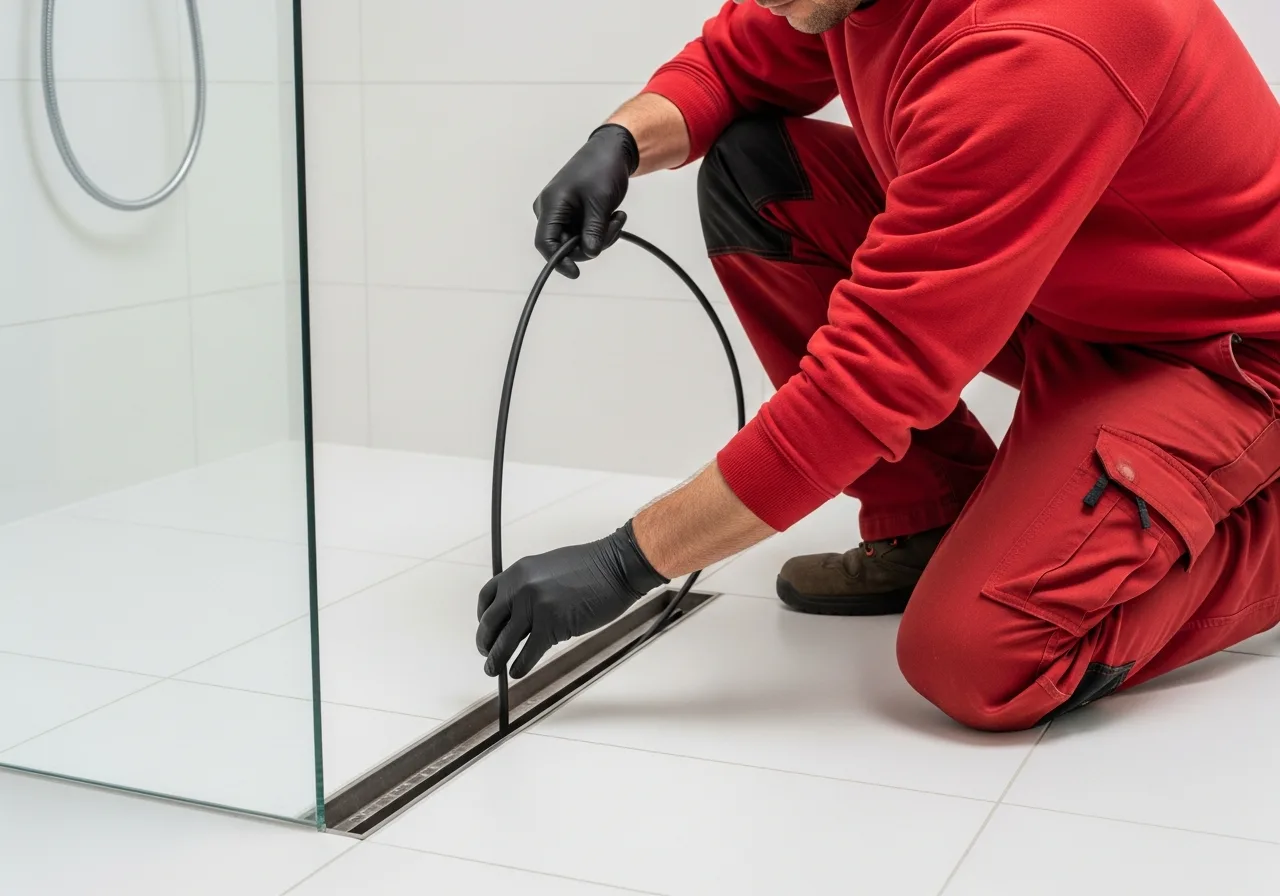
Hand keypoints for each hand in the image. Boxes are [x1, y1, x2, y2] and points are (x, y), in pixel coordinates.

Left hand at [476, 521, 667, 678]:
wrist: (616, 567)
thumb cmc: (590, 568)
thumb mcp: (548, 568)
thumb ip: (530, 587)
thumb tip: (519, 614)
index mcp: (518, 572)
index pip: (487, 598)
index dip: (483, 618)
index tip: (487, 630)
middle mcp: (520, 588)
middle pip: (490, 623)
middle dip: (485, 643)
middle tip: (487, 654)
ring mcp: (534, 607)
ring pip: (504, 643)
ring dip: (496, 661)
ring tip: (493, 670)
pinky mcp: (551, 625)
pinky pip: (527, 653)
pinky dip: (520, 667)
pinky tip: (518, 672)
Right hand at [533, 124, 638, 278]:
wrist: (611, 152)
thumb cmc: (602, 169)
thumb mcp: (600, 203)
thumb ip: (594, 231)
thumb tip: (589, 254)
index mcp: (551, 204)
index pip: (545, 243)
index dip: (559, 261)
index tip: (576, 273)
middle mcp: (550, 210)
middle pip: (565, 245)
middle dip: (592, 243)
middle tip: (615, 226)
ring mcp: (560, 214)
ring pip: (577, 242)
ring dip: (601, 236)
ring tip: (617, 217)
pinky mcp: (571, 216)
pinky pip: (583, 234)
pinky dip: (600, 231)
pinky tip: (614, 216)